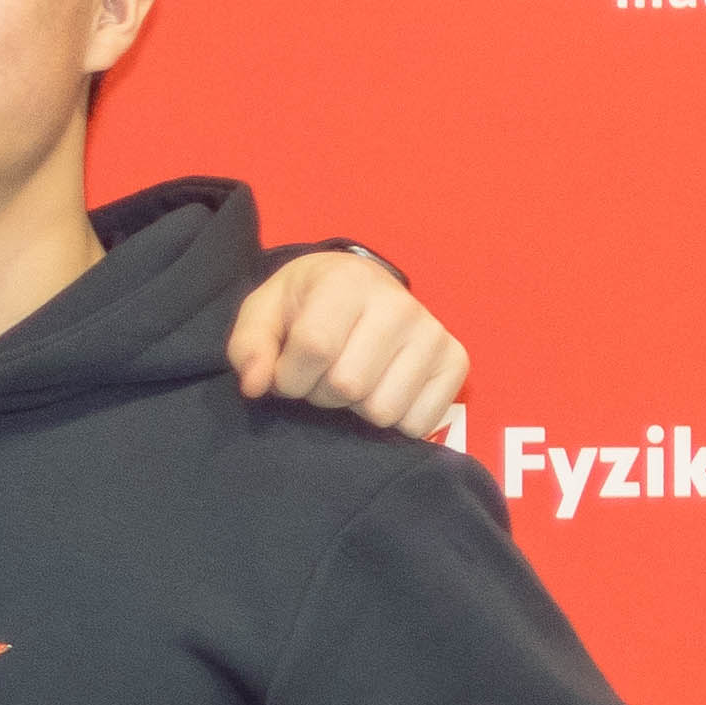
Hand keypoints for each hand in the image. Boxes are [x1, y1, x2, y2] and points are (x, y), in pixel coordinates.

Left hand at [229, 250, 467, 435]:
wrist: (357, 289)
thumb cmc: (304, 306)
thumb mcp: (264, 314)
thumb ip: (250, 347)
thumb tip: (256, 385)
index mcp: (348, 282)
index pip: (315, 348)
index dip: (289, 377)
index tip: (285, 373)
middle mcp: (399, 304)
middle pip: (349, 385)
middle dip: (321, 393)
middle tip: (321, 375)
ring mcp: (433, 333)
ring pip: (383, 410)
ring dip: (355, 409)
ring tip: (352, 379)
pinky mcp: (456, 362)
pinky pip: (419, 422)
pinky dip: (392, 421)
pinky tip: (381, 390)